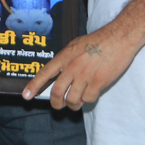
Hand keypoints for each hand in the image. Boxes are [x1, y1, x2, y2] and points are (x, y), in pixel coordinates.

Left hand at [22, 24, 137, 108]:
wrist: (118, 38)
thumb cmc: (98, 40)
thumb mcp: (75, 45)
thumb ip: (66, 59)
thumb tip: (58, 73)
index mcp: (64, 57)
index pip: (45, 73)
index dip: (34, 86)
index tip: (26, 96)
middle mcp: (72, 67)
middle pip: (57, 92)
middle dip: (56, 103)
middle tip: (58, 106)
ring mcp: (85, 76)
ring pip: (72, 99)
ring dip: (73, 105)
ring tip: (76, 103)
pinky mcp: (98, 82)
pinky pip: (88, 98)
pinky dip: (88, 100)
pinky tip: (90, 94)